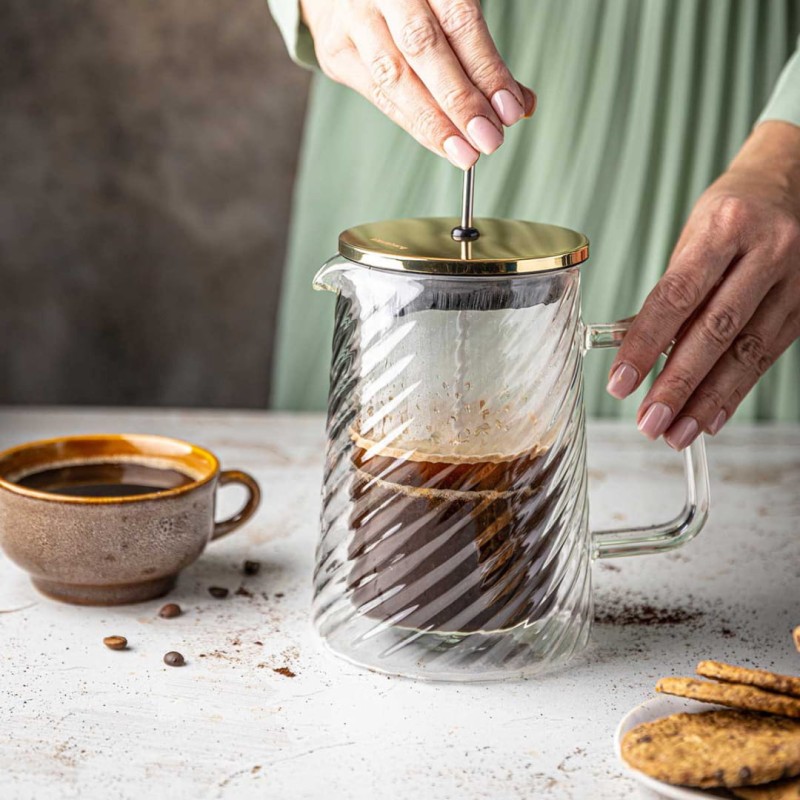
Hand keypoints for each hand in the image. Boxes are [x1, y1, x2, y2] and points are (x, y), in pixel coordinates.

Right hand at [300, 0, 535, 168]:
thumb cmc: (412, 1)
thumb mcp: (450, 8)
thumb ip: (483, 54)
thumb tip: (519, 107)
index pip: (460, 22)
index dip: (486, 70)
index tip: (511, 111)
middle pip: (423, 50)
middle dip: (460, 101)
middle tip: (489, 140)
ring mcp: (354, 19)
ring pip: (394, 77)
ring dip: (434, 122)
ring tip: (465, 152)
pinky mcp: (336, 51)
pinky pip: (376, 94)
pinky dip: (411, 121)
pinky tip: (438, 140)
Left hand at [607, 121, 799, 448]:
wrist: (795, 181)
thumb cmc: (733, 209)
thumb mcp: (695, 234)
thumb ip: (673, 290)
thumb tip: (638, 348)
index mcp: (725, 228)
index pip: (676, 295)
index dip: (646, 343)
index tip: (621, 382)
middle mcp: (766, 252)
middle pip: (716, 330)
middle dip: (679, 383)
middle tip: (650, 421)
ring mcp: (794, 280)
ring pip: (747, 351)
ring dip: (707, 400)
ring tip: (676, 433)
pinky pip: (769, 355)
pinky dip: (736, 391)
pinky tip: (711, 417)